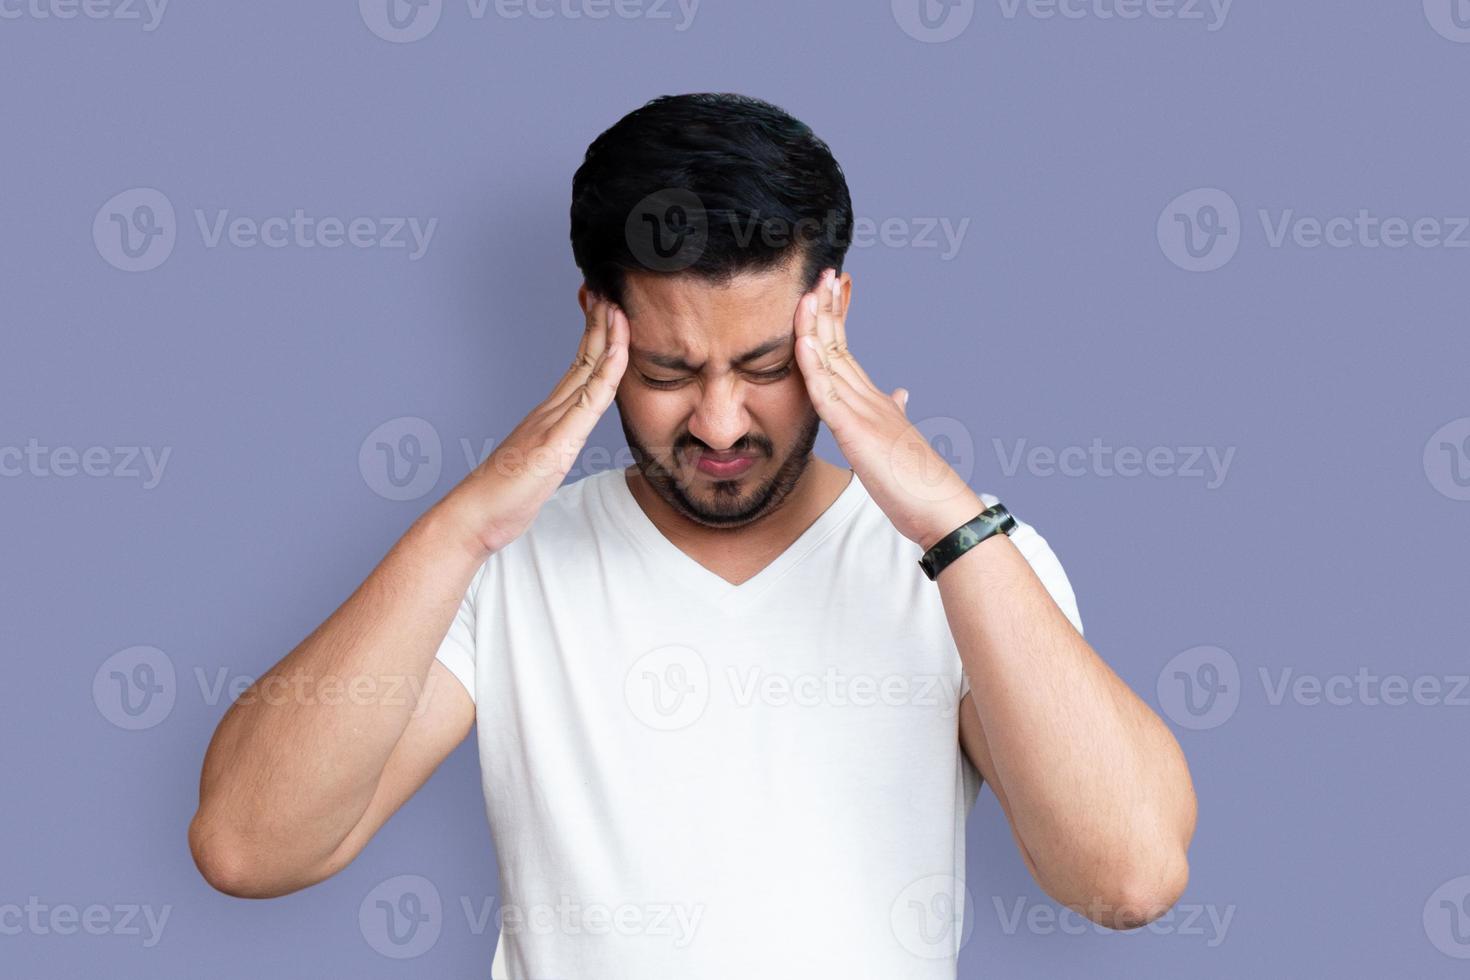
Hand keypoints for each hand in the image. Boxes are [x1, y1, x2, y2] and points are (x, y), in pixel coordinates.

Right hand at [447, 294, 627, 555]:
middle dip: (600, 323)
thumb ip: (552, 446)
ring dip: (605, 338)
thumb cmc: (504, 496)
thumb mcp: (539, 465)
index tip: (605, 308)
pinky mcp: (555, 443)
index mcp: (550, 415)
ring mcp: (552, 424)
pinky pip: (587, 404)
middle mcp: (551, 411)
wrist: (474, 515)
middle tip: (609, 290)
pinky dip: (605, 376)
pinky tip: (617, 356)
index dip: (596, 336)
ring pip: (588, 373)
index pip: (580, 367)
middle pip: (584, 359)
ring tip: (614, 306)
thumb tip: (565, 439)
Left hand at [792, 268, 983, 549]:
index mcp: (873, 400)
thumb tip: (900, 393)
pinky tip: (804, 342)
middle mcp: (869, 398)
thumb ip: (893, 412)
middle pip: (838, 344)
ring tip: (810, 291)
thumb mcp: (898, 440)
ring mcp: (863, 412)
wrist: (940, 507)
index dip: (835, 318)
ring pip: (830, 361)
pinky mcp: (855, 432)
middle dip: (828, 307)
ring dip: (817, 325)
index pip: (845, 350)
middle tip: (823, 273)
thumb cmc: (918, 480)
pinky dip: (813, 367)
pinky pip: (828, 395)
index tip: (829, 287)